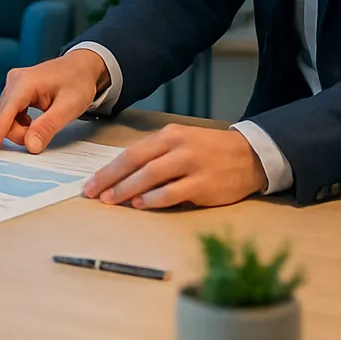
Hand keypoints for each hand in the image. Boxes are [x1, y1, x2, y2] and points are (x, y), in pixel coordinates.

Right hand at [0, 49, 108, 155]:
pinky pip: (10, 113)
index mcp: (24, 83)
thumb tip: (30, 146)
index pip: (6, 112)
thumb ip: (48, 126)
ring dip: (18, 129)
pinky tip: (33, 123)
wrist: (82, 66)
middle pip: (3, 117)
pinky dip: (19, 124)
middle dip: (17, 133)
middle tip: (39, 139)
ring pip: (5, 117)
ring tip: (39, 129)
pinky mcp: (15, 90)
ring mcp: (13, 84)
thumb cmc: (78, 82)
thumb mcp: (69, 107)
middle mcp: (14, 81)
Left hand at [83, 124, 266, 209]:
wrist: (249, 156)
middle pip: (136, 164)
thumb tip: (123, 177)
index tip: (91, 184)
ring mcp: (191, 165)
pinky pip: (173, 192)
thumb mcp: (181, 142)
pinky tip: (141, 205)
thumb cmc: (209, 151)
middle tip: (94, 195)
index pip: (131, 153)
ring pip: (151, 177)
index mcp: (168, 135)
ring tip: (111, 201)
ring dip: (128, 190)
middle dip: (112, 180)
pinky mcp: (203, 184)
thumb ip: (155, 156)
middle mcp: (177, 147)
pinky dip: (154, 199)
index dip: (109, 170)